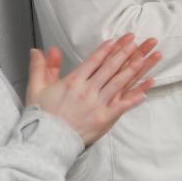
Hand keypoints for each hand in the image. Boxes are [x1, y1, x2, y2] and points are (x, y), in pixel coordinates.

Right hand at [26, 35, 160, 145]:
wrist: (46, 140)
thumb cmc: (41, 116)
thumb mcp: (36, 88)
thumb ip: (40, 67)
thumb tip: (38, 50)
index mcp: (72, 82)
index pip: (93, 61)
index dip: (106, 50)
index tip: (117, 40)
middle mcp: (87, 91)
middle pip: (109, 68)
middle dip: (123, 53)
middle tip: (135, 42)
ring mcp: (97, 105)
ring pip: (118, 84)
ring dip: (132, 70)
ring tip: (144, 59)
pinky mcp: (104, 119)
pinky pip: (122, 106)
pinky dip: (133, 99)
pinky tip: (145, 92)